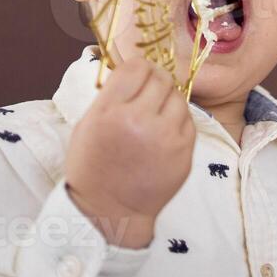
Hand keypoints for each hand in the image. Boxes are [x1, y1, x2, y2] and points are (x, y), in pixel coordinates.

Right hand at [64, 57, 195, 247]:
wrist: (110, 210)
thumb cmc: (93, 166)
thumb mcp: (88, 124)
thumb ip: (112, 95)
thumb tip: (135, 70)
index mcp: (111, 112)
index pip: (137, 67)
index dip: (138, 68)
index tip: (136, 76)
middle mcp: (141, 120)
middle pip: (161, 78)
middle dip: (154, 81)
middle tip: (148, 94)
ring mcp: (166, 136)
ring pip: (178, 96)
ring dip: (168, 100)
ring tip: (155, 115)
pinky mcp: (185, 150)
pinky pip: (188, 120)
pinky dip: (177, 120)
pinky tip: (163, 133)